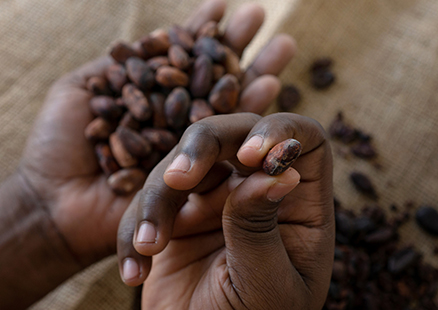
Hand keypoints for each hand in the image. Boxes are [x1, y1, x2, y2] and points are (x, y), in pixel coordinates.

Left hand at [17, 0, 296, 267]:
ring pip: (228, 107)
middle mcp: (170, 120)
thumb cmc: (57, 147)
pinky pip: (228, 146)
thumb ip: (114, 65)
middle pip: (210, 77)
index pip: (179, 58)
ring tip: (283, 44)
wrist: (53, 202)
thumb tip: (148, 35)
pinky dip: (250, 116)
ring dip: (257, 73)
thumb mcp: (78, 91)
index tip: (222, 4)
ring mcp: (184, 149)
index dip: (200, 32)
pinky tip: (271, 88)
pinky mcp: (193, 178)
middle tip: (260, 15)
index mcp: (146, 97)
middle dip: (237, 46)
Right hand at [116, 113, 333, 308]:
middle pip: (233, 133)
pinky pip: (145, 203)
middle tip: (178, 180)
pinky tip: (135, 270)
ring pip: (179, 164)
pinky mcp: (173, 217)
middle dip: (202, 145)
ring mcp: (212, 201)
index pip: (304, 140)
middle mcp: (255, 193)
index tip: (250, 156)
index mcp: (299, 206)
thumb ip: (262, 229)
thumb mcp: (267, 288)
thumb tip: (277, 173)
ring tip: (150, 248)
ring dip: (156, 202)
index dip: (281, 130)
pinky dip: (133, 231)